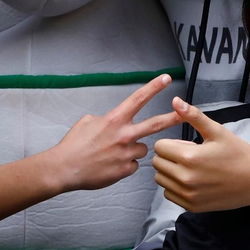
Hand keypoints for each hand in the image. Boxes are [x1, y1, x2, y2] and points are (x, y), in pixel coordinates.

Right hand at [48, 74, 178, 192]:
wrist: (65, 168)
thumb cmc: (73, 145)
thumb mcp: (87, 121)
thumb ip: (106, 120)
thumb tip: (114, 122)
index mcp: (114, 119)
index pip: (138, 99)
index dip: (154, 87)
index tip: (166, 79)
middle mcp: (124, 135)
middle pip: (155, 125)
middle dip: (172, 118)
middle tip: (185, 113)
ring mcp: (126, 154)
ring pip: (142, 149)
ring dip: (133, 149)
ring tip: (114, 153)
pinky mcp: (125, 170)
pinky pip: (132, 165)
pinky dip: (124, 164)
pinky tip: (110, 165)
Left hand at [154, 98, 249, 211]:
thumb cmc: (238, 154)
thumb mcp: (217, 131)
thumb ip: (193, 116)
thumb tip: (175, 100)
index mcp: (189, 157)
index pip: (159, 146)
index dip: (171, 143)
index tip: (186, 145)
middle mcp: (185, 178)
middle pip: (157, 163)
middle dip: (169, 156)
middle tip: (189, 156)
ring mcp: (188, 195)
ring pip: (161, 179)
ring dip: (170, 172)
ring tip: (190, 168)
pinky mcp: (191, 206)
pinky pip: (169, 194)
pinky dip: (175, 187)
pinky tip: (192, 181)